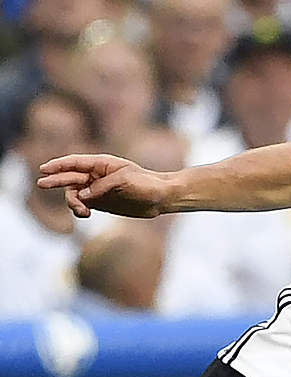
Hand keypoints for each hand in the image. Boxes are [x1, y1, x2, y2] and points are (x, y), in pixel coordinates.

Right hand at [36, 154, 175, 217]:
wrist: (161, 198)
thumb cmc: (146, 184)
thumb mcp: (125, 181)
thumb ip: (101, 188)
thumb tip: (82, 197)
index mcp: (101, 164)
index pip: (75, 163)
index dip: (58, 165)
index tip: (44, 169)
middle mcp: (96, 176)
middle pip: (70, 178)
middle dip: (55, 180)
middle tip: (42, 184)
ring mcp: (97, 190)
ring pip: (74, 194)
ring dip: (72, 202)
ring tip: (81, 211)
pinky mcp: (101, 203)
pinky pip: (83, 205)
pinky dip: (79, 210)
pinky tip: (84, 214)